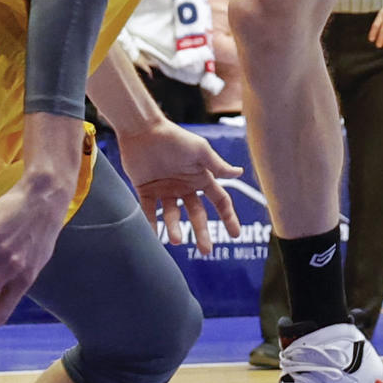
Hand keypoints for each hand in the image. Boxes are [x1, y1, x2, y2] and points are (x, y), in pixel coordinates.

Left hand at [118, 122, 240, 253]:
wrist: (143, 131)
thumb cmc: (174, 138)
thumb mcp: (200, 150)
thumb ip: (217, 165)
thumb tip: (239, 173)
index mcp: (200, 176)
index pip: (219, 200)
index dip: (228, 216)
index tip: (235, 234)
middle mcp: (185, 186)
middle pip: (197, 214)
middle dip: (202, 233)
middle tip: (206, 251)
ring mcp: (166, 190)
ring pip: (173, 216)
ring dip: (175, 229)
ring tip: (176, 240)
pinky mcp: (146, 191)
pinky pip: (150, 212)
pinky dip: (151, 224)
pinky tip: (155, 236)